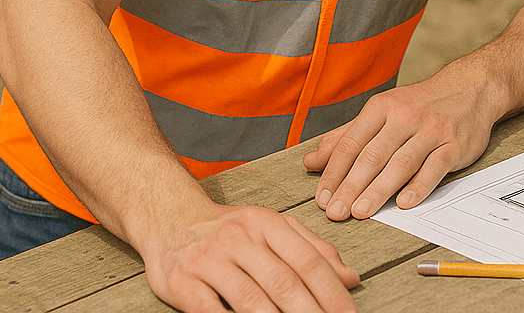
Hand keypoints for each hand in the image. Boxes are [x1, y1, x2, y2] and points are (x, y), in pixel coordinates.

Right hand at [140, 201, 359, 312]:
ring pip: (250, 300)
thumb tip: (351, 278)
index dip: (331, 291)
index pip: (307, 259)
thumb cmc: (231, 230)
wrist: (171, 220)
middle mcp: (240, 237)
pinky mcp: (184, 282)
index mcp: (266, 223)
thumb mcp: (273, 228)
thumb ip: (312, 250)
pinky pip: (212, 312)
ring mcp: (210, 259)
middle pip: (283, 282)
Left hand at [302, 72, 500, 221]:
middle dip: (351, 186)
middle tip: (335, 212)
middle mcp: (404, 116)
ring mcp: (431, 130)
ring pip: (401, 162)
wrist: (469, 89)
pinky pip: (435, 166)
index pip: (351, 142)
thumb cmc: (418, 106)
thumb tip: (310, 161)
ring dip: (379, 189)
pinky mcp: (454, 144)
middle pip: (373, 155)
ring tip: (361, 212)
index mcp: (381, 107)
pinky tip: (405, 203)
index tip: (322, 198)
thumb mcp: (380, 113)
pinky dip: (420, 185)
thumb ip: (346, 138)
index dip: (334, 171)